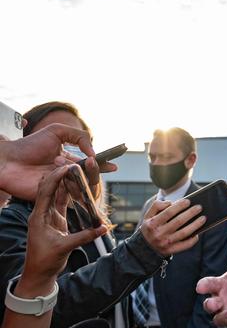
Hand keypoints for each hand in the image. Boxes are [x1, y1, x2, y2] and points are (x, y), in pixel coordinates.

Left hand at [0, 123, 116, 200]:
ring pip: (81, 185)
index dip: (102, 165)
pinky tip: (61, 174)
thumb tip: (93, 153)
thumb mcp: (57, 131)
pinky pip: (68, 193)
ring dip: (77, 174)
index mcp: (68, 160)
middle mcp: (66, 173)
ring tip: (58, 162)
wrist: (7, 160)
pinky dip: (69, 184)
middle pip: (89, 176)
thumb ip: (80, 137)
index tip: (114, 165)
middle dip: (94, 170)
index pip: (89, 164)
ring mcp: (59, 185)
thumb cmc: (28, 145)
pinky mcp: (52, 196)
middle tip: (94, 164)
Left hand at [16, 165, 107, 296]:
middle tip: (72, 163)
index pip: (46, 192)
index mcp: (39, 216)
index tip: (66, 167)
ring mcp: (48, 216)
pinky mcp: (54, 221)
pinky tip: (74, 185)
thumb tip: (104, 228)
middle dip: (59, 175)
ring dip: (64, 182)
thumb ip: (84, 236)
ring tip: (74, 170)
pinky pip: (61, 203)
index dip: (56, 178)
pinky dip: (67, 194)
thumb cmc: (45, 261)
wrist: (38, 273)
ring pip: (55, 194)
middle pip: (50, 189)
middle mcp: (42, 213)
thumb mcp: (64, 247)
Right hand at [139, 199, 205, 256]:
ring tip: (203, 218)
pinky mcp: (170, 251)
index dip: (179, 206)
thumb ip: (156, 206)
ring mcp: (165, 243)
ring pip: (184, 233)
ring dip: (195, 225)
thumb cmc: (150, 227)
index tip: (188, 201)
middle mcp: (159, 234)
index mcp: (152, 224)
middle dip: (190, 213)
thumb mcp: (148, 216)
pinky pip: (184, 245)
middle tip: (199, 207)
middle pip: (178, 221)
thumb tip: (170, 203)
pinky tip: (198, 233)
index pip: (168, 212)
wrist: (144, 248)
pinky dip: (192, 240)